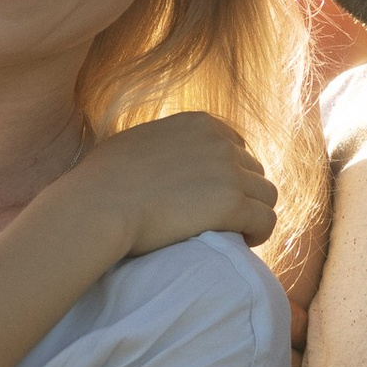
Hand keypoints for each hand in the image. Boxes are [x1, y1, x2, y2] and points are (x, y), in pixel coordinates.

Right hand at [79, 112, 277, 254]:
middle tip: (226, 217)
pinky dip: (259, 233)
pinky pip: (265, 221)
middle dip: (244, 193)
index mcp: (199, 123)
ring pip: (266, 196)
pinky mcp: (232, 203)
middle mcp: (220, 142)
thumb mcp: (135, 141)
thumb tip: (158, 156)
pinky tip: (243, 242)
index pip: (237, 145)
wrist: (100, 204)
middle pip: (254, 170)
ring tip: (238, 232)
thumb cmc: (103, 179)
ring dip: (254, 213)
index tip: (217, 193)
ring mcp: (229, 171)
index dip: (231, 172)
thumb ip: (160, 142)